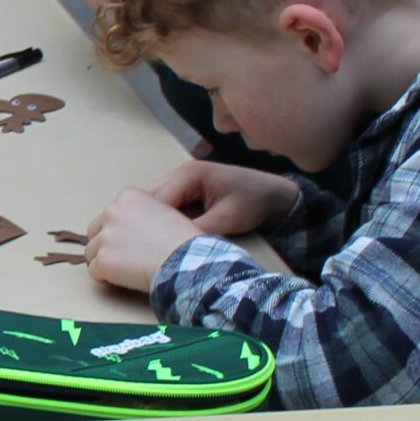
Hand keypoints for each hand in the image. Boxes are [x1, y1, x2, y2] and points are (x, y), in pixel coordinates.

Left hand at [83, 188, 205, 293]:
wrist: (188, 261)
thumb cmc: (184, 241)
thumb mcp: (165, 211)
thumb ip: (143, 213)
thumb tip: (130, 227)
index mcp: (128, 196)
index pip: (111, 215)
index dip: (120, 231)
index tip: (136, 241)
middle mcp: (112, 212)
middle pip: (95, 232)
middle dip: (107, 245)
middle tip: (128, 258)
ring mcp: (106, 236)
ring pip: (92, 252)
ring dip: (106, 262)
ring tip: (129, 270)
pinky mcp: (102, 260)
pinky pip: (94, 271)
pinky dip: (106, 278)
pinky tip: (124, 280)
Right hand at [149, 160, 299, 238]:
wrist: (276, 196)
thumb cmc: (254, 203)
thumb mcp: (226, 220)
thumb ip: (196, 231)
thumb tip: (168, 247)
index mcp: (189, 174)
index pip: (155, 200)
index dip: (147, 224)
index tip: (144, 248)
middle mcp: (180, 173)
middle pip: (148, 199)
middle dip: (144, 222)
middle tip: (143, 247)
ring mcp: (181, 180)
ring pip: (153, 203)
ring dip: (152, 221)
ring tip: (150, 244)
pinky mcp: (186, 190)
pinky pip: (165, 205)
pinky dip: (162, 220)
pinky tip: (162, 236)